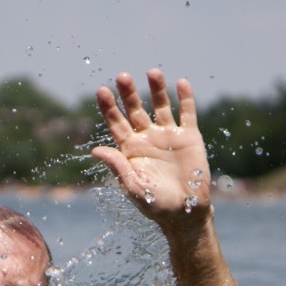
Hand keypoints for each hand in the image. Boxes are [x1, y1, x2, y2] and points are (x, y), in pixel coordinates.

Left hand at [91, 69, 211, 230]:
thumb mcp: (134, 188)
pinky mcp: (190, 137)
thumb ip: (118, 167)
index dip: (109, 107)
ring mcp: (168, 136)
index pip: (116, 123)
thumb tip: (95, 150)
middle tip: (122, 76)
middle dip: (129, 93)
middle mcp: (147, 138)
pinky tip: (181, 83)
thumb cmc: (156, 205)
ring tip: (153, 72)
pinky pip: (187, 114)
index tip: (102, 90)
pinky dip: (185, 98)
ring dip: (157, 89)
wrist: (186, 213)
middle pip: (135, 110)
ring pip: (161, 106)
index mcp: (130, 150)